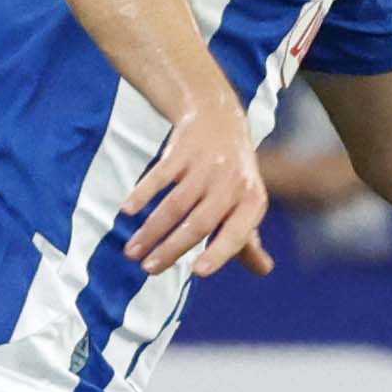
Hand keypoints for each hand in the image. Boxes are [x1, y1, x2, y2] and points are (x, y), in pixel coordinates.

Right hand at [121, 100, 269, 276]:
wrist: (219, 119)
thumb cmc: (233, 175)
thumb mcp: (247, 203)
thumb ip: (250, 239)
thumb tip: (264, 271)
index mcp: (251, 202)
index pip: (236, 234)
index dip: (219, 253)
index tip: (197, 272)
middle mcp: (232, 183)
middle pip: (199, 223)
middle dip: (172, 249)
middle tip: (149, 269)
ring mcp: (206, 165)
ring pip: (176, 204)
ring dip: (151, 231)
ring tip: (132, 252)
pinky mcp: (182, 150)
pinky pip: (160, 175)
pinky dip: (142, 192)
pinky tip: (127, 211)